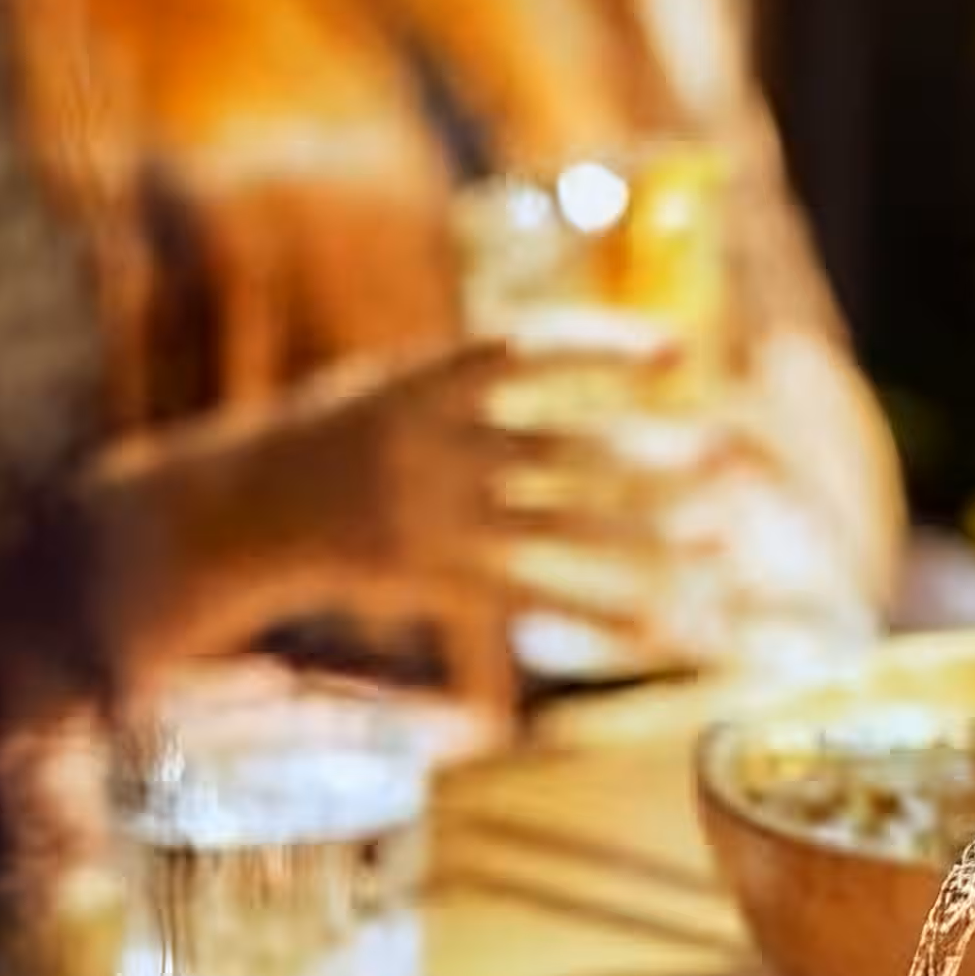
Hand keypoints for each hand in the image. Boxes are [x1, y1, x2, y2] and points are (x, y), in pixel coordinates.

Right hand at [89, 323, 738, 672]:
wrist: (245, 514)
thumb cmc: (334, 435)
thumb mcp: (392, 384)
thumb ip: (476, 377)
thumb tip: (573, 348)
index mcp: (423, 383)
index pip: (526, 351)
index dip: (602, 347)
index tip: (677, 349)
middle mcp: (438, 450)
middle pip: (566, 451)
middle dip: (652, 454)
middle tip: (730, 454)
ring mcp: (441, 521)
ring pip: (565, 528)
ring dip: (649, 538)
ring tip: (723, 541)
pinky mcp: (443, 582)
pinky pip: (538, 601)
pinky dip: (605, 614)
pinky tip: (667, 628)